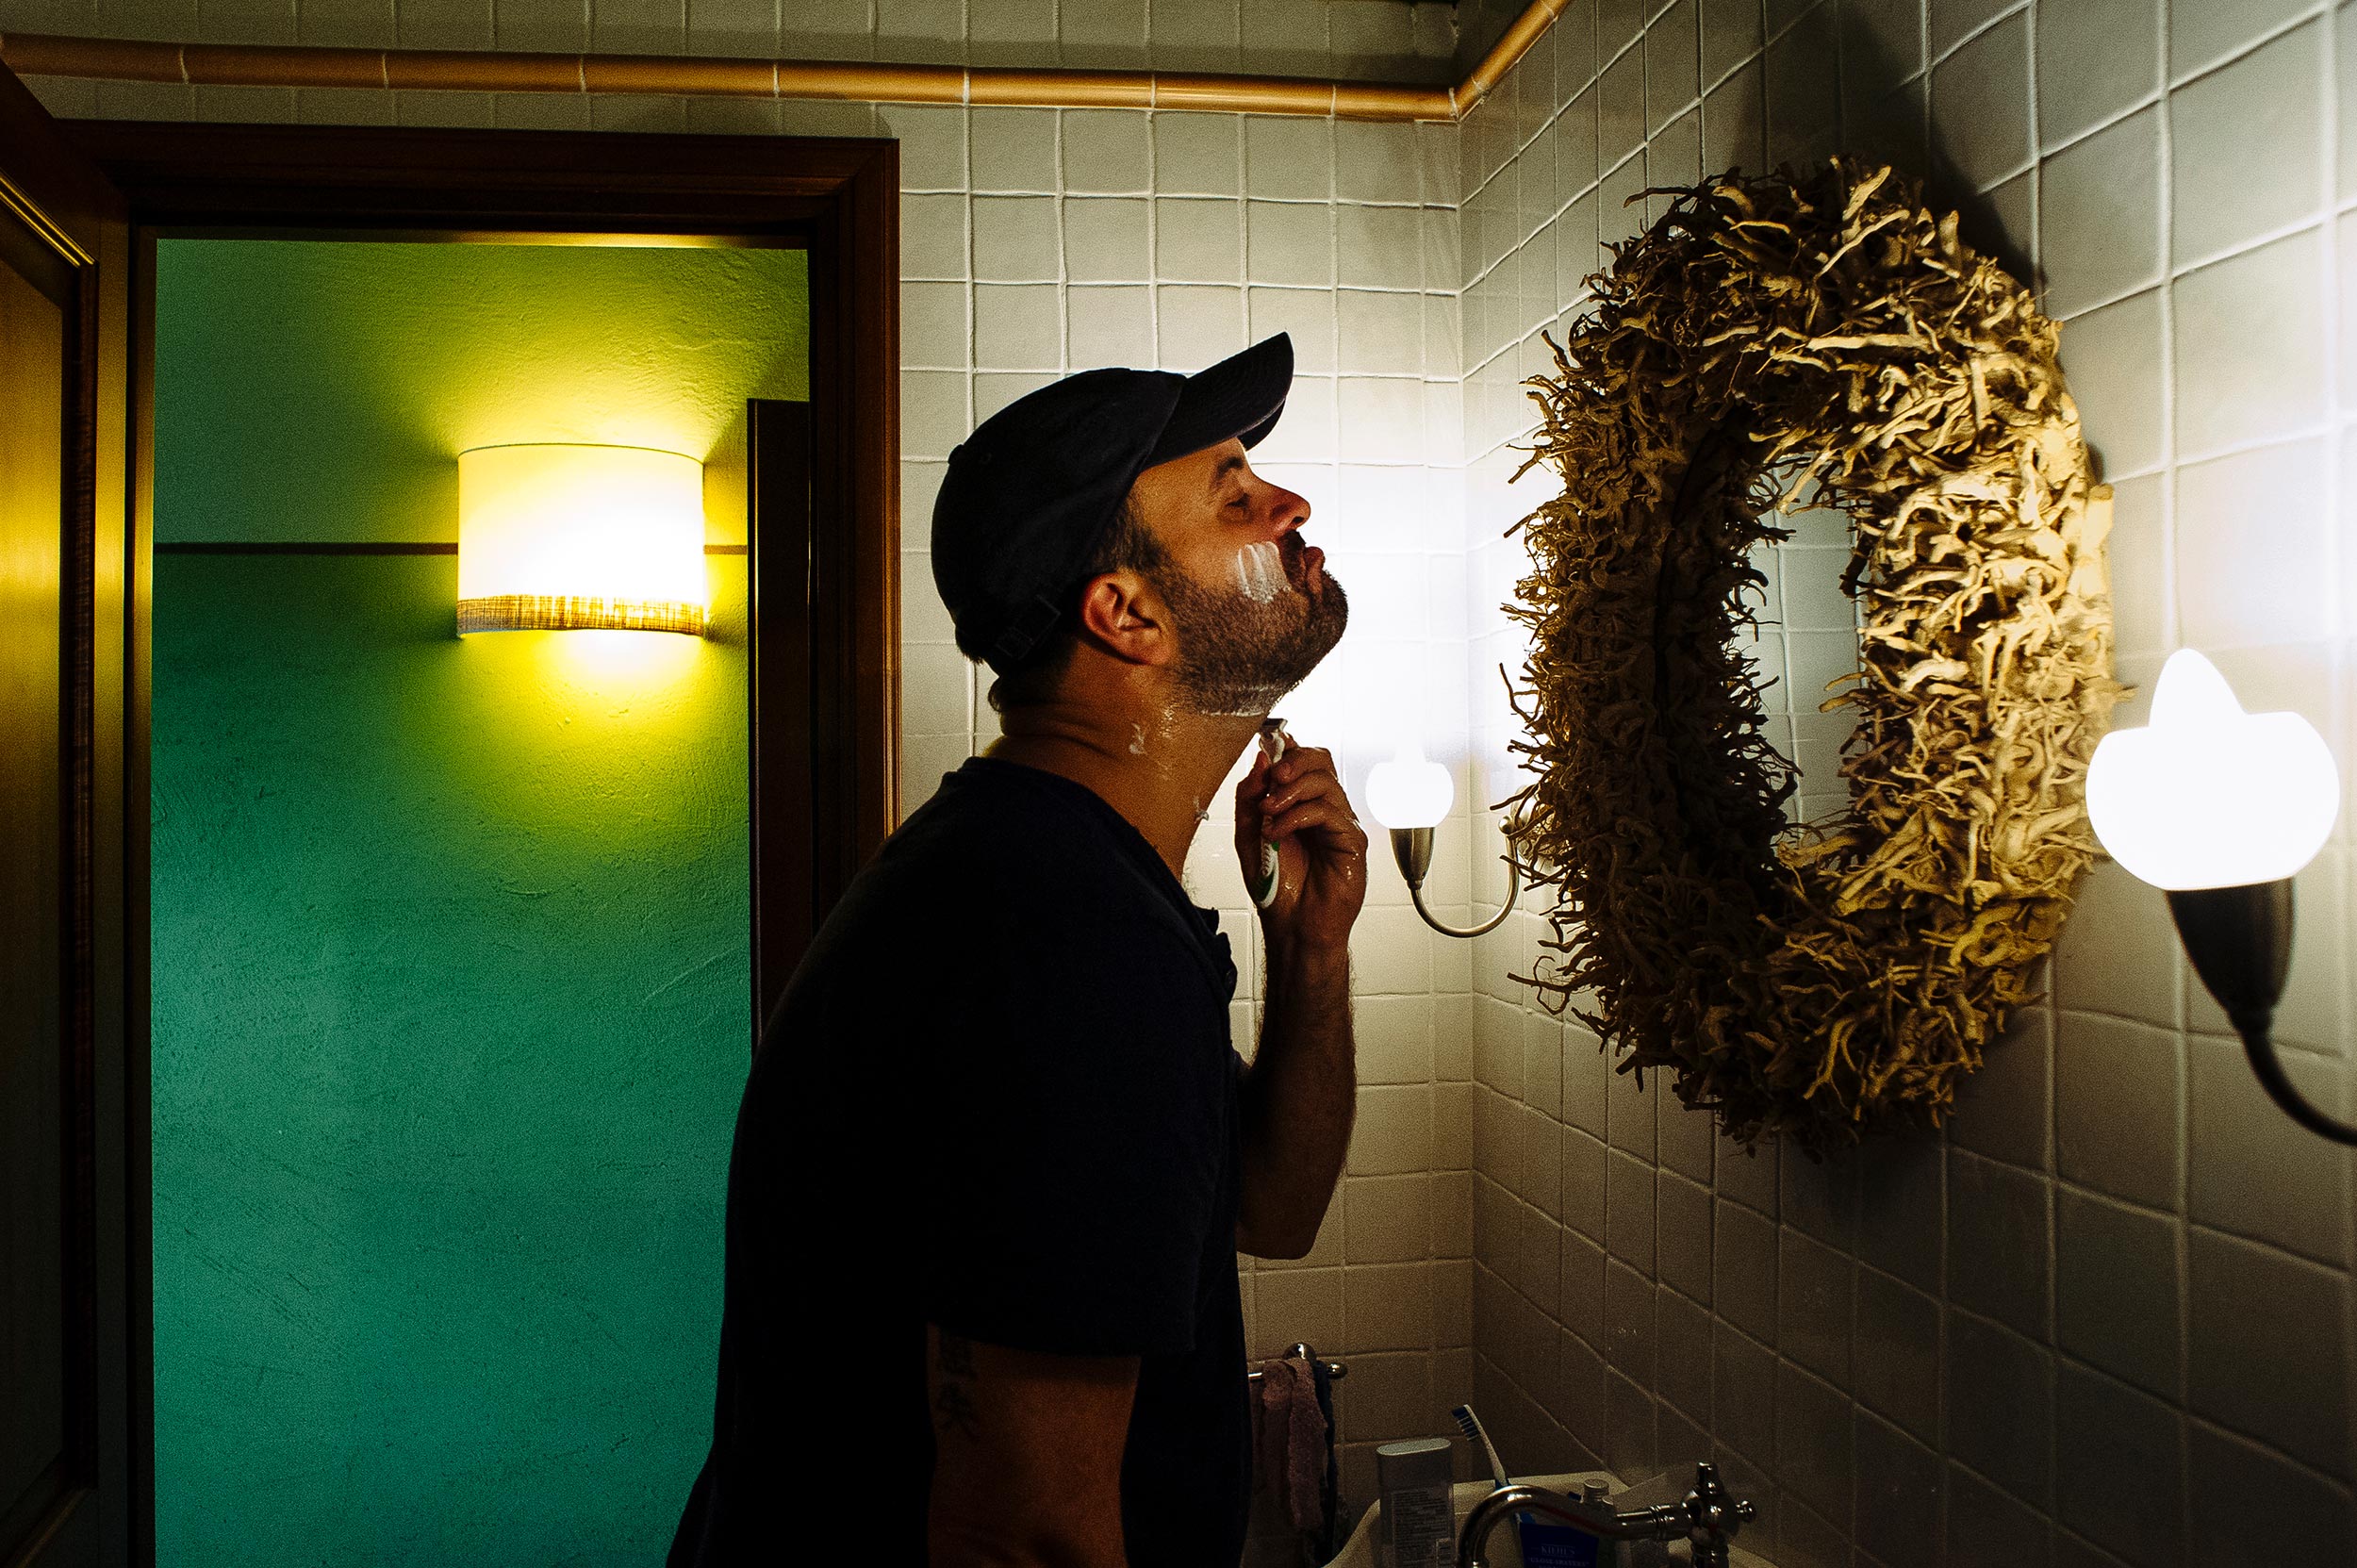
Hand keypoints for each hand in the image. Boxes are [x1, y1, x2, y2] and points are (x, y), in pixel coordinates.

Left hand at [1234, 740, 1366, 958]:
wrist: (1292, 926)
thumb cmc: (1276, 886)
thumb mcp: (1248, 835)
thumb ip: (1251, 797)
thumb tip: (1260, 760)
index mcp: (1302, 803)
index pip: (1303, 760)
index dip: (1286, 748)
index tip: (1266, 746)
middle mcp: (1325, 808)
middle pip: (1321, 760)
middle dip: (1293, 761)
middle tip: (1272, 779)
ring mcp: (1340, 823)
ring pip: (1324, 782)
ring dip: (1289, 793)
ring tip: (1268, 815)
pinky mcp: (1351, 840)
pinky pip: (1329, 812)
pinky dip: (1297, 817)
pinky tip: (1277, 833)